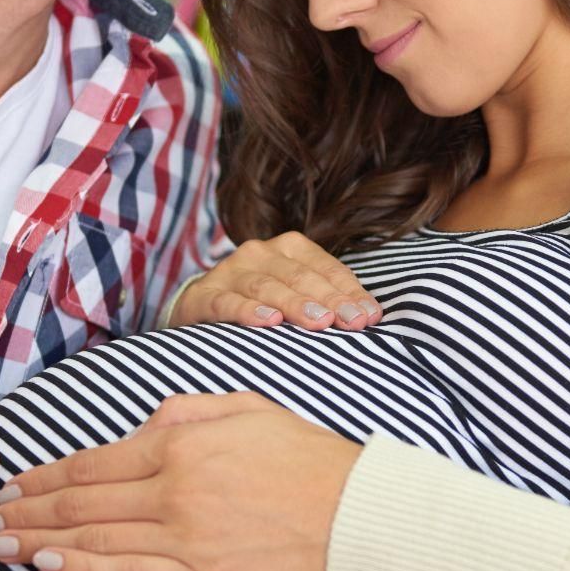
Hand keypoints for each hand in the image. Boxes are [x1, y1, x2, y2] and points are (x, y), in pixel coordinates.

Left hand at [0, 392, 364, 570]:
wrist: (359, 510)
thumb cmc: (306, 455)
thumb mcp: (244, 409)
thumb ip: (185, 412)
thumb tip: (140, 426)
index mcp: (180, 441)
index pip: (91, 462)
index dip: (43, 475)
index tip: (8, 483)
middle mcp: (173, 488)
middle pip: (80, 502)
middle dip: (26, 510)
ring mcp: (185, 538)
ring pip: (94, 541)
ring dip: (39, 542)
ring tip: (0, 546)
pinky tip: (50, 569)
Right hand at [167, 231, 381, 330]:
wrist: (198, 308)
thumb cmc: (260, 303)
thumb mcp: (294, 294)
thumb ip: (327, 300)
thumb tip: (371, 316)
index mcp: (289, 248)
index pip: (325, 268)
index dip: (349, 291)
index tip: (370, 316)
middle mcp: (260, 253)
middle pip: (300, 276)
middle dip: (329, 300)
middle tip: (351, 321)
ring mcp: (230, 272)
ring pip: (267, 286)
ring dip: (295, 304)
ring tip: (319, 322)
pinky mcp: (203, 295)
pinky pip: (228, 302)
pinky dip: (249, 310)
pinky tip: (269, 321)